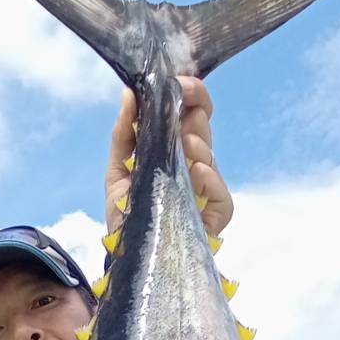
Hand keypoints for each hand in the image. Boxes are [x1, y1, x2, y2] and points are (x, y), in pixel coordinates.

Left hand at [104, 76, 232, 241]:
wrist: (127, 256)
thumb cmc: (126, 214)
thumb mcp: (118, 170)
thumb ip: (123, 133)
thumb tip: (129, 93)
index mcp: (174, 149)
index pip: (191, 113)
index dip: (190, 94)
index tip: (178, 82)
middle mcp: (193, 165)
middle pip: (202, 127)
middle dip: (193, 112)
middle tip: (179, 108)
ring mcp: (206, 189)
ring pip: (210, 155)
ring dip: (198, 144)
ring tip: (184, 143)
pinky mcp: (215, 215)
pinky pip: (221, 194)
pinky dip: (211, 180)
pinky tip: (197, 173)